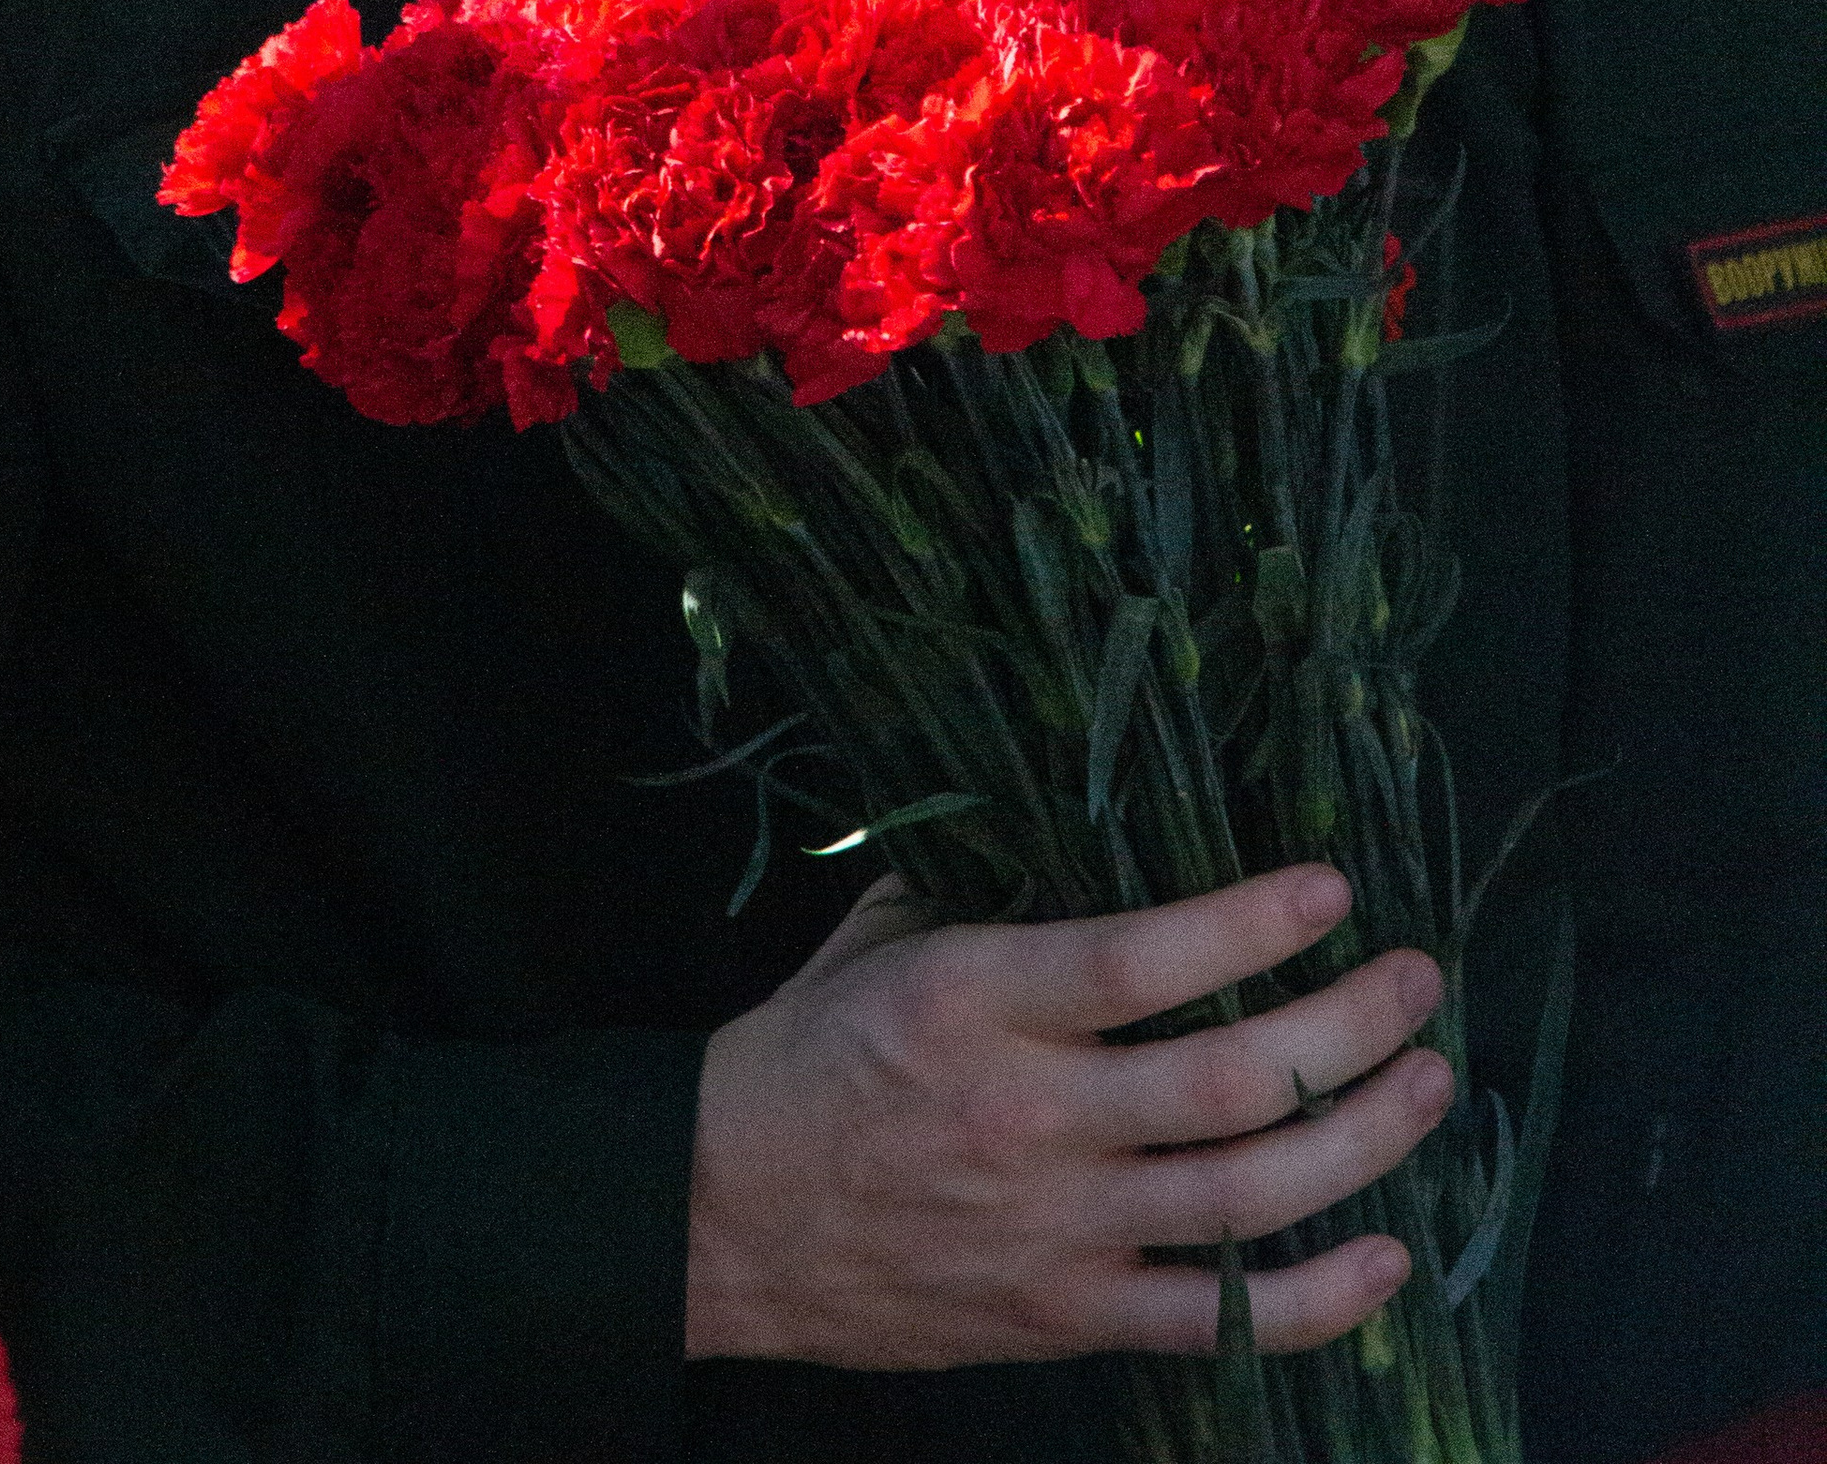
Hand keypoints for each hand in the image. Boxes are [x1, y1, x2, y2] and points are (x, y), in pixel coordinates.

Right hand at [686, 863, 1449, 1370]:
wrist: (715, 1215)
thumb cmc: (804, 1057)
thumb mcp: (881, 938)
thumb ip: (989, 891)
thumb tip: (1095, 823)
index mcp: (973, 1001)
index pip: (1141, 962)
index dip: (1252, 925)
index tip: (1332, 889)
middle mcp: (1027, 1115)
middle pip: (1229, 1080)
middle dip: (1349, 1026)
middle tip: (1417, 982)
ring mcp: (1053, 1227)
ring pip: (1246, 1198)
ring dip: (1361, 1139)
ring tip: (1427, 1083)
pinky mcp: (1063, 1315)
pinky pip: (1216, 1318)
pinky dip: (1317, 1301)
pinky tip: (1387, 1255)